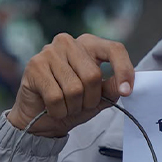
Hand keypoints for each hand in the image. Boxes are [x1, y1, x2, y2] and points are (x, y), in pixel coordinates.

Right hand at [6, 33, 134, 137]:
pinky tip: (52, 108)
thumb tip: (124, 86)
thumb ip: (112, 89)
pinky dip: (58, 111)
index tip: (126, 92)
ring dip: (73, 107)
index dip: (124, 71)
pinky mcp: (34, 66)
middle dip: (90, 99)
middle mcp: (68, 42)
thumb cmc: (71, 104)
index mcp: (88, 44)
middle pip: (93, 75)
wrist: (40, 119)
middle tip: (81, 105)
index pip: (114, 49)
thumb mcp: (98, 98)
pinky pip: (56, 97)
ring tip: (65, 106)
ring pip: (74, 89)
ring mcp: (49, 52)